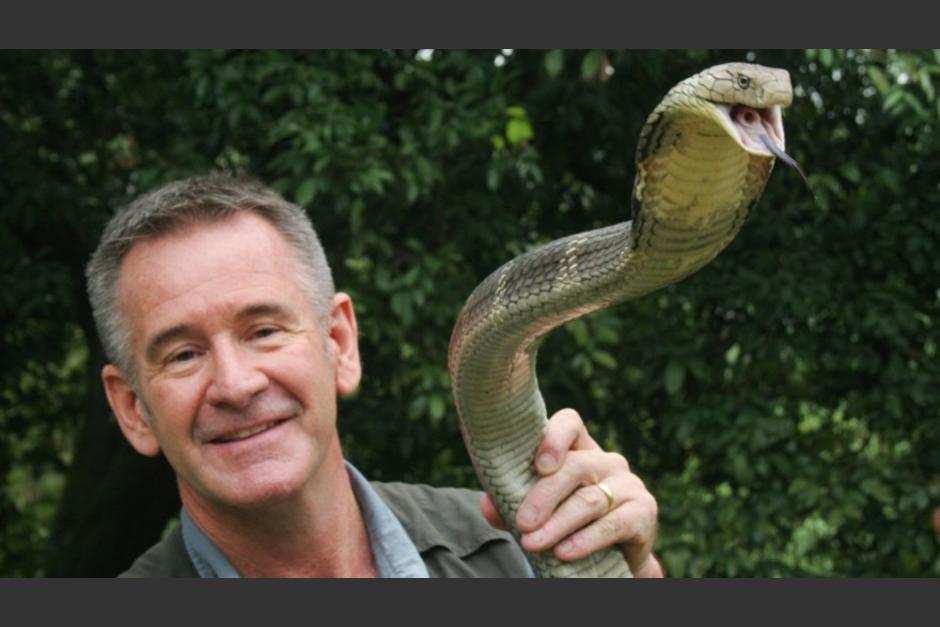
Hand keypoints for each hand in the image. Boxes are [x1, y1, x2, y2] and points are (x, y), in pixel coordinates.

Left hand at [480, 408, 663, 576]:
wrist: (612, 560)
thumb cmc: (568, 524)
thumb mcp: (539, 510)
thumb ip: (511, 503)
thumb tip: (488, 505)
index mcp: (579, 450)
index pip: (570, 423)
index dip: (555, 437)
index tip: (538, 465)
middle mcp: (606, 461)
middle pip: (575, 466)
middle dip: (544, 495)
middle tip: (522, 522)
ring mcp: (628, 484)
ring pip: (590, 500)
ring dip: (558, 524)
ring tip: (533, 543)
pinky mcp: (644, 511)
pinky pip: (613, 524)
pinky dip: (587, 540)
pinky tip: (565, 552)